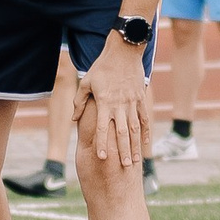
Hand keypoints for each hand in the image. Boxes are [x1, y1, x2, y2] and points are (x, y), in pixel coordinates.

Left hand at [77, 39, 150, 168]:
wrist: (124, 52)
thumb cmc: (102, 67)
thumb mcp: (86, 82)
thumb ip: (79, 101)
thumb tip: (74, 118)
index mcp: (105, 102)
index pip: (103, 128)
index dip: (103, 143)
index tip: (102, 157)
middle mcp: (120, 105)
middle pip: (122, 132)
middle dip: (123, 151)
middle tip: (124, 167)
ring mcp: (132, 103)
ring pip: (135, 128)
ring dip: (135, 146)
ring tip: (136, 161)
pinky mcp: (140, 99)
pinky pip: (144, 118)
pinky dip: (145, 132)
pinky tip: (145, 144)